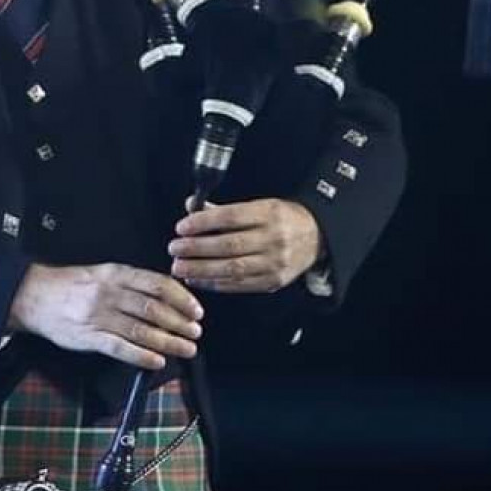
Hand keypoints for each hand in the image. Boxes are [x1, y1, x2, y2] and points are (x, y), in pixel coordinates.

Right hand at [8, 262, 203, 370]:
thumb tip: (167, 295)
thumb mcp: (103, 274)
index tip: (197, 310)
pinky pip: (120, 349)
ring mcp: (98, 317)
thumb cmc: (73, 285)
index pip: (156, 284)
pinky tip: (157, 362)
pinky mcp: (89, 338)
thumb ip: (132, 283)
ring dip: (168, 342)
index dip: (181, 298)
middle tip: (196, 333)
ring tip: (186, 349)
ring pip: (141, 330)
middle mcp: (109, 293)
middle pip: (153, 308)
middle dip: (179, 322)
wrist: (35, 296)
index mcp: (115, 273)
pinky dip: (141, 356)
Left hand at [168, 198, 322, 293]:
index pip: (231, 216)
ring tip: (180, 267)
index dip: (203, 222)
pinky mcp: (273, 282)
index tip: (182, 227)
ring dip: (201, 270)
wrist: (316, 237)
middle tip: (174, 249)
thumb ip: (223, 208)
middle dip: (197, 248)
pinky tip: (198, 279)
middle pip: (229, 245)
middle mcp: (273, 238)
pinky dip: (215, 283)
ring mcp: (275, 263)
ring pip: (232, 268)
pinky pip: (240, 285)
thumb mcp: (258, 205)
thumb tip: (191, 206)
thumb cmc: (281, 218)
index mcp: (268, 213)